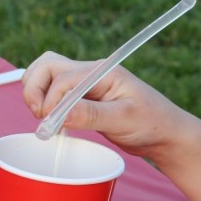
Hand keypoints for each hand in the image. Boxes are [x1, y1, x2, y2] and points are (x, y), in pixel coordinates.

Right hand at [22, 51, 188, 159]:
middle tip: (41, 116)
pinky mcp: (83, 99)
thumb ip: (91, 115)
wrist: (166, 134)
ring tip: (45, 119)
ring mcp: (86, 85)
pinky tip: (52, 122)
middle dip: (35, 88)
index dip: (51, 100)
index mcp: (103, 72)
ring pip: (47, 76)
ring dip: (37, 94)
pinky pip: (54, 93)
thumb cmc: (153, 123)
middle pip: (47, 66)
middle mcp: (92, 73)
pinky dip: (45, 103)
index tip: (51, 123)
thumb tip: (58, 113)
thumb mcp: (123, 119)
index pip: (62, 77)